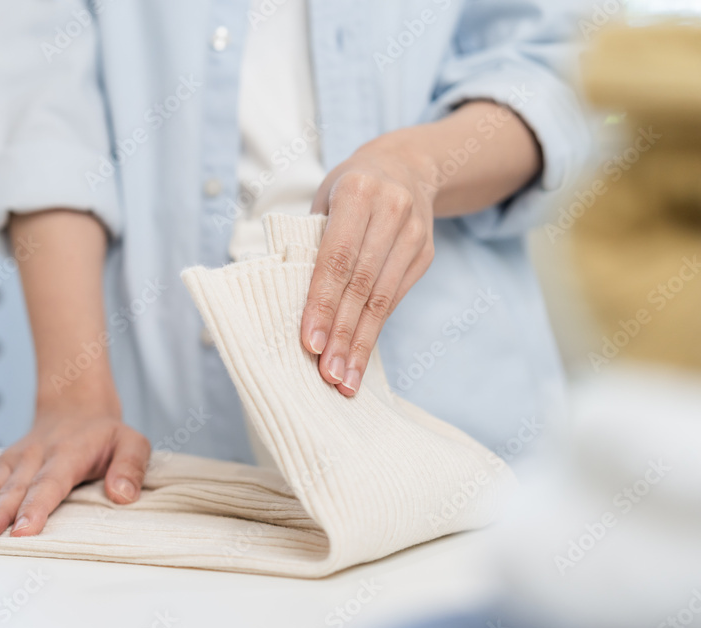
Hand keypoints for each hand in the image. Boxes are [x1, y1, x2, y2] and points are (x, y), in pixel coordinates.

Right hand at [0, 394, 149, 537]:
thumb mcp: (133, 443)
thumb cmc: (107, 434)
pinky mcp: (0, 464)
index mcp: (67, 455)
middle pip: (12, 489)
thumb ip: (131, 467)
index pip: (50, 485)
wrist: (76, 405)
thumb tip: (123, 496)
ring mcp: (14, 460)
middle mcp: (35, 457)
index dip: (35, 508)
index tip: (23, 532)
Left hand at [304, 134, 436, 395]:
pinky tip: (361, 357)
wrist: (407, 167)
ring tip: (344, 380)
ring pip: (382, 298)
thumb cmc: (348, 190)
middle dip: (342, 334)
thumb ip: (308, 243)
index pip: (336, 258)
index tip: (309, 344)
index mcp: (357, 192)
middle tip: (327, 376)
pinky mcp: (425, 254)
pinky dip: (374, 331)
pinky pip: (396, 299)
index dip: (322, 303)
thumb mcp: (323, 200)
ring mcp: (414, 233)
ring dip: (361, 343)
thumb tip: (282, 303)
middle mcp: (391, 210)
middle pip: (362, 284)